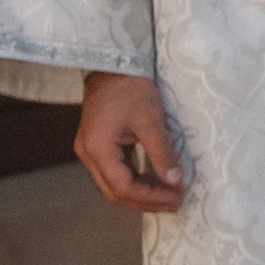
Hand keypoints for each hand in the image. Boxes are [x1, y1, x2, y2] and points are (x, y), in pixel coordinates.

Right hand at [75, 70, 184, 213]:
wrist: (114, 62)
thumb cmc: (131, 87)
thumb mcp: (150, 120)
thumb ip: (162, 153)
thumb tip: (175, 181)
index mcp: (97, 149)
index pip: (123, 187)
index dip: (150, 197)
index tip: (176, 197)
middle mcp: (88, 153)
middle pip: (114, 191)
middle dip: (145, 201)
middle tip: (174, 202)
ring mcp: (90, 148)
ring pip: (113, 183)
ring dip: (140, 192)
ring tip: (168, 194)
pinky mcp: (97, 143)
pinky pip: (114, 170)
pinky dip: (134, 179)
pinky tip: (154, 179)